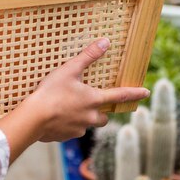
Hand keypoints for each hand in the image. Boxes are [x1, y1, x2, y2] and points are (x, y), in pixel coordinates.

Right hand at [23, 37, 149, 141]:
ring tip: (70, 108)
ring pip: (88, 124)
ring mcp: (78, 129)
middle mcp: (90, 117)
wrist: (33, 118)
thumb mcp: (70, 69)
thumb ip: (88, 56)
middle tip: (94, 103)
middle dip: (103, 111)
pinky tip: (57, 117)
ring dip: (85, 118)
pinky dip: (69, 124)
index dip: (134, 93)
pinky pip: (72, 130)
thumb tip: (105, 42)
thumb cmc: (51, 91)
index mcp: (93, 99)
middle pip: (104, 117)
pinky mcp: (66, 137)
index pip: (120, 95)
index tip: (146, 92)